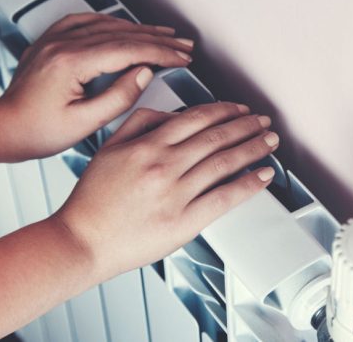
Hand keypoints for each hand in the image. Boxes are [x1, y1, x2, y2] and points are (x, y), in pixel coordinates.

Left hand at [0, 12, 193, 161]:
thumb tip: (144, 73)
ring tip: (164, 37)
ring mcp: (54, 40)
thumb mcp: (84, 124)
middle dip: (157, 40)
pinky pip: (84, 22)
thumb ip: (118, 97)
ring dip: (138, 30)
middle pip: (121, 34)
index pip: (127, 50)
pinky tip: (124, 26)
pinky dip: (110, 23)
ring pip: (106, 25)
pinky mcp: (50, 42)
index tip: (182, 58)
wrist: (1, 129)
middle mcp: (62, 44)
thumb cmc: (38, 133)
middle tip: (184, 46)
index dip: (160, 53)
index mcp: (71, 63)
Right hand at [53, 102, 279, 280]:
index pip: (196, 119)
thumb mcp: (109, 148)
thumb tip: (172, 113)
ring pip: (224, 163)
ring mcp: (175, 194)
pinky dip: (247, 184)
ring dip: (252, 148)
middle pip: (216, 137)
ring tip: (269, 141)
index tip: (240, 110)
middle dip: (246, 126)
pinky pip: (223, 198)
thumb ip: (140, 123)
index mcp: (146, 145)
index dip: (224, 111)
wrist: (83, 241)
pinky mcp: (183, 222)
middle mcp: (163, 166)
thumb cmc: (94, 200)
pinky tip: (262, 175)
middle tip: (263, 122)